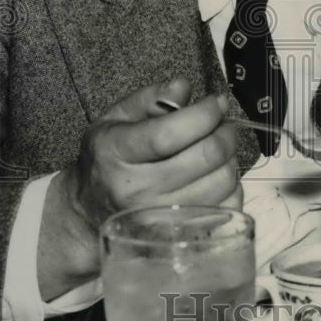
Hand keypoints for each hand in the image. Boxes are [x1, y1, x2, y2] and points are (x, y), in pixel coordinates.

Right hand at [38, 78, 239, 298]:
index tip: (216, 102)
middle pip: (205, 156)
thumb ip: (149, 98)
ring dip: (230, 158)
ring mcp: (160, 218)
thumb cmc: (107, 160)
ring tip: (218, 149)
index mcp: (116, 153)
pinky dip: (231, 187)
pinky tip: (216, 176)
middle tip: (223, 124)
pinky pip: (227, 207)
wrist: (89, 212)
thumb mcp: (114, 119)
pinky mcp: (179, 234)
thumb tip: (183, 86)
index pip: (170, 133)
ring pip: (221, 181)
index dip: (203, 113)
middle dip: (224, 132)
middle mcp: (137, 189)